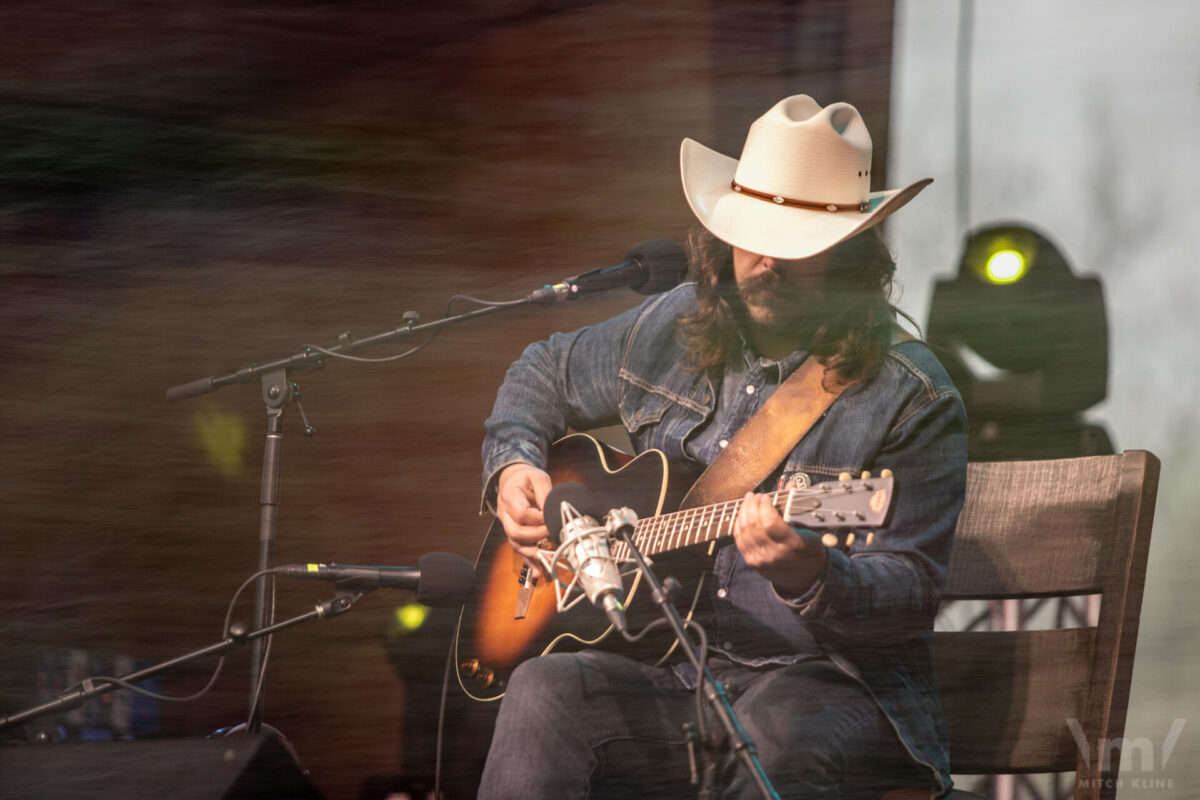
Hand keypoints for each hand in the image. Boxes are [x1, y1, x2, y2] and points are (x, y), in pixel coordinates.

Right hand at [495, 463, 554, 578]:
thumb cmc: (526, 479)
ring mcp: (507, 525)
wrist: (513, 480)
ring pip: (515, 544)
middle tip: (553, 534)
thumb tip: (553, 511)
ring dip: (532, 554)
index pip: (522, 513)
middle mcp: (505, 513)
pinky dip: (529, 561)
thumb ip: (545, 493)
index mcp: (509, 496)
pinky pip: (519, 549)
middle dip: (536, 536)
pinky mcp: (514, 533)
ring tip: (547, 561)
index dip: (539, 519)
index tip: (552, 518)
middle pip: (515, 532)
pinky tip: (538, 571)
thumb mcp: (538, 477)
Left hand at [734, 492, 826, 597]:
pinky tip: (743, 514)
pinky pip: (739, 539)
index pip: (770, 523)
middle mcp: (775, 554)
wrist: (805, 577)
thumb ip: (799, 506)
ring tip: (748, 501)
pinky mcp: (752, 562)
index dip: (764, 506)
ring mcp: (761, 559)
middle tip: (755, 496)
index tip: (766, 497)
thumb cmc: (810, 549)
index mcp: (792, 545)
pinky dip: (739, 524)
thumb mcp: (811, 529)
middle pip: (754, 525)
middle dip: (751, 505)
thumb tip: (791, 483)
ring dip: (743, 512)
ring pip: (744, 531)